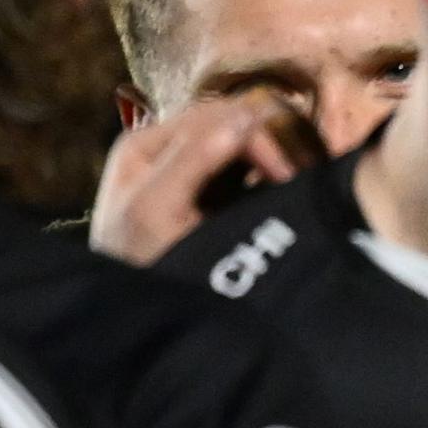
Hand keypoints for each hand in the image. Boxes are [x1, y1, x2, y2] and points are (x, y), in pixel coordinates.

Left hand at [87, 97, 319, 266]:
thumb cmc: (137, 262)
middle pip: (228, 122)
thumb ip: (191, 160)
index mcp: (144, 143)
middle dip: (267, 142)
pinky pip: (240, 164)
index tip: (287, 173)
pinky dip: (263, 169)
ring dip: (269, 153)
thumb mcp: (154, 211)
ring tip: (292, 182)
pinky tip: (278, 187)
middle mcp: (159, 146)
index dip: (256, 135)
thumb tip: (243, 118)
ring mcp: (179, 166)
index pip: (213, 115)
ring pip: (237, 139)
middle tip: (297, 178)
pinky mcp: (200, 188)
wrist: (130, 312)